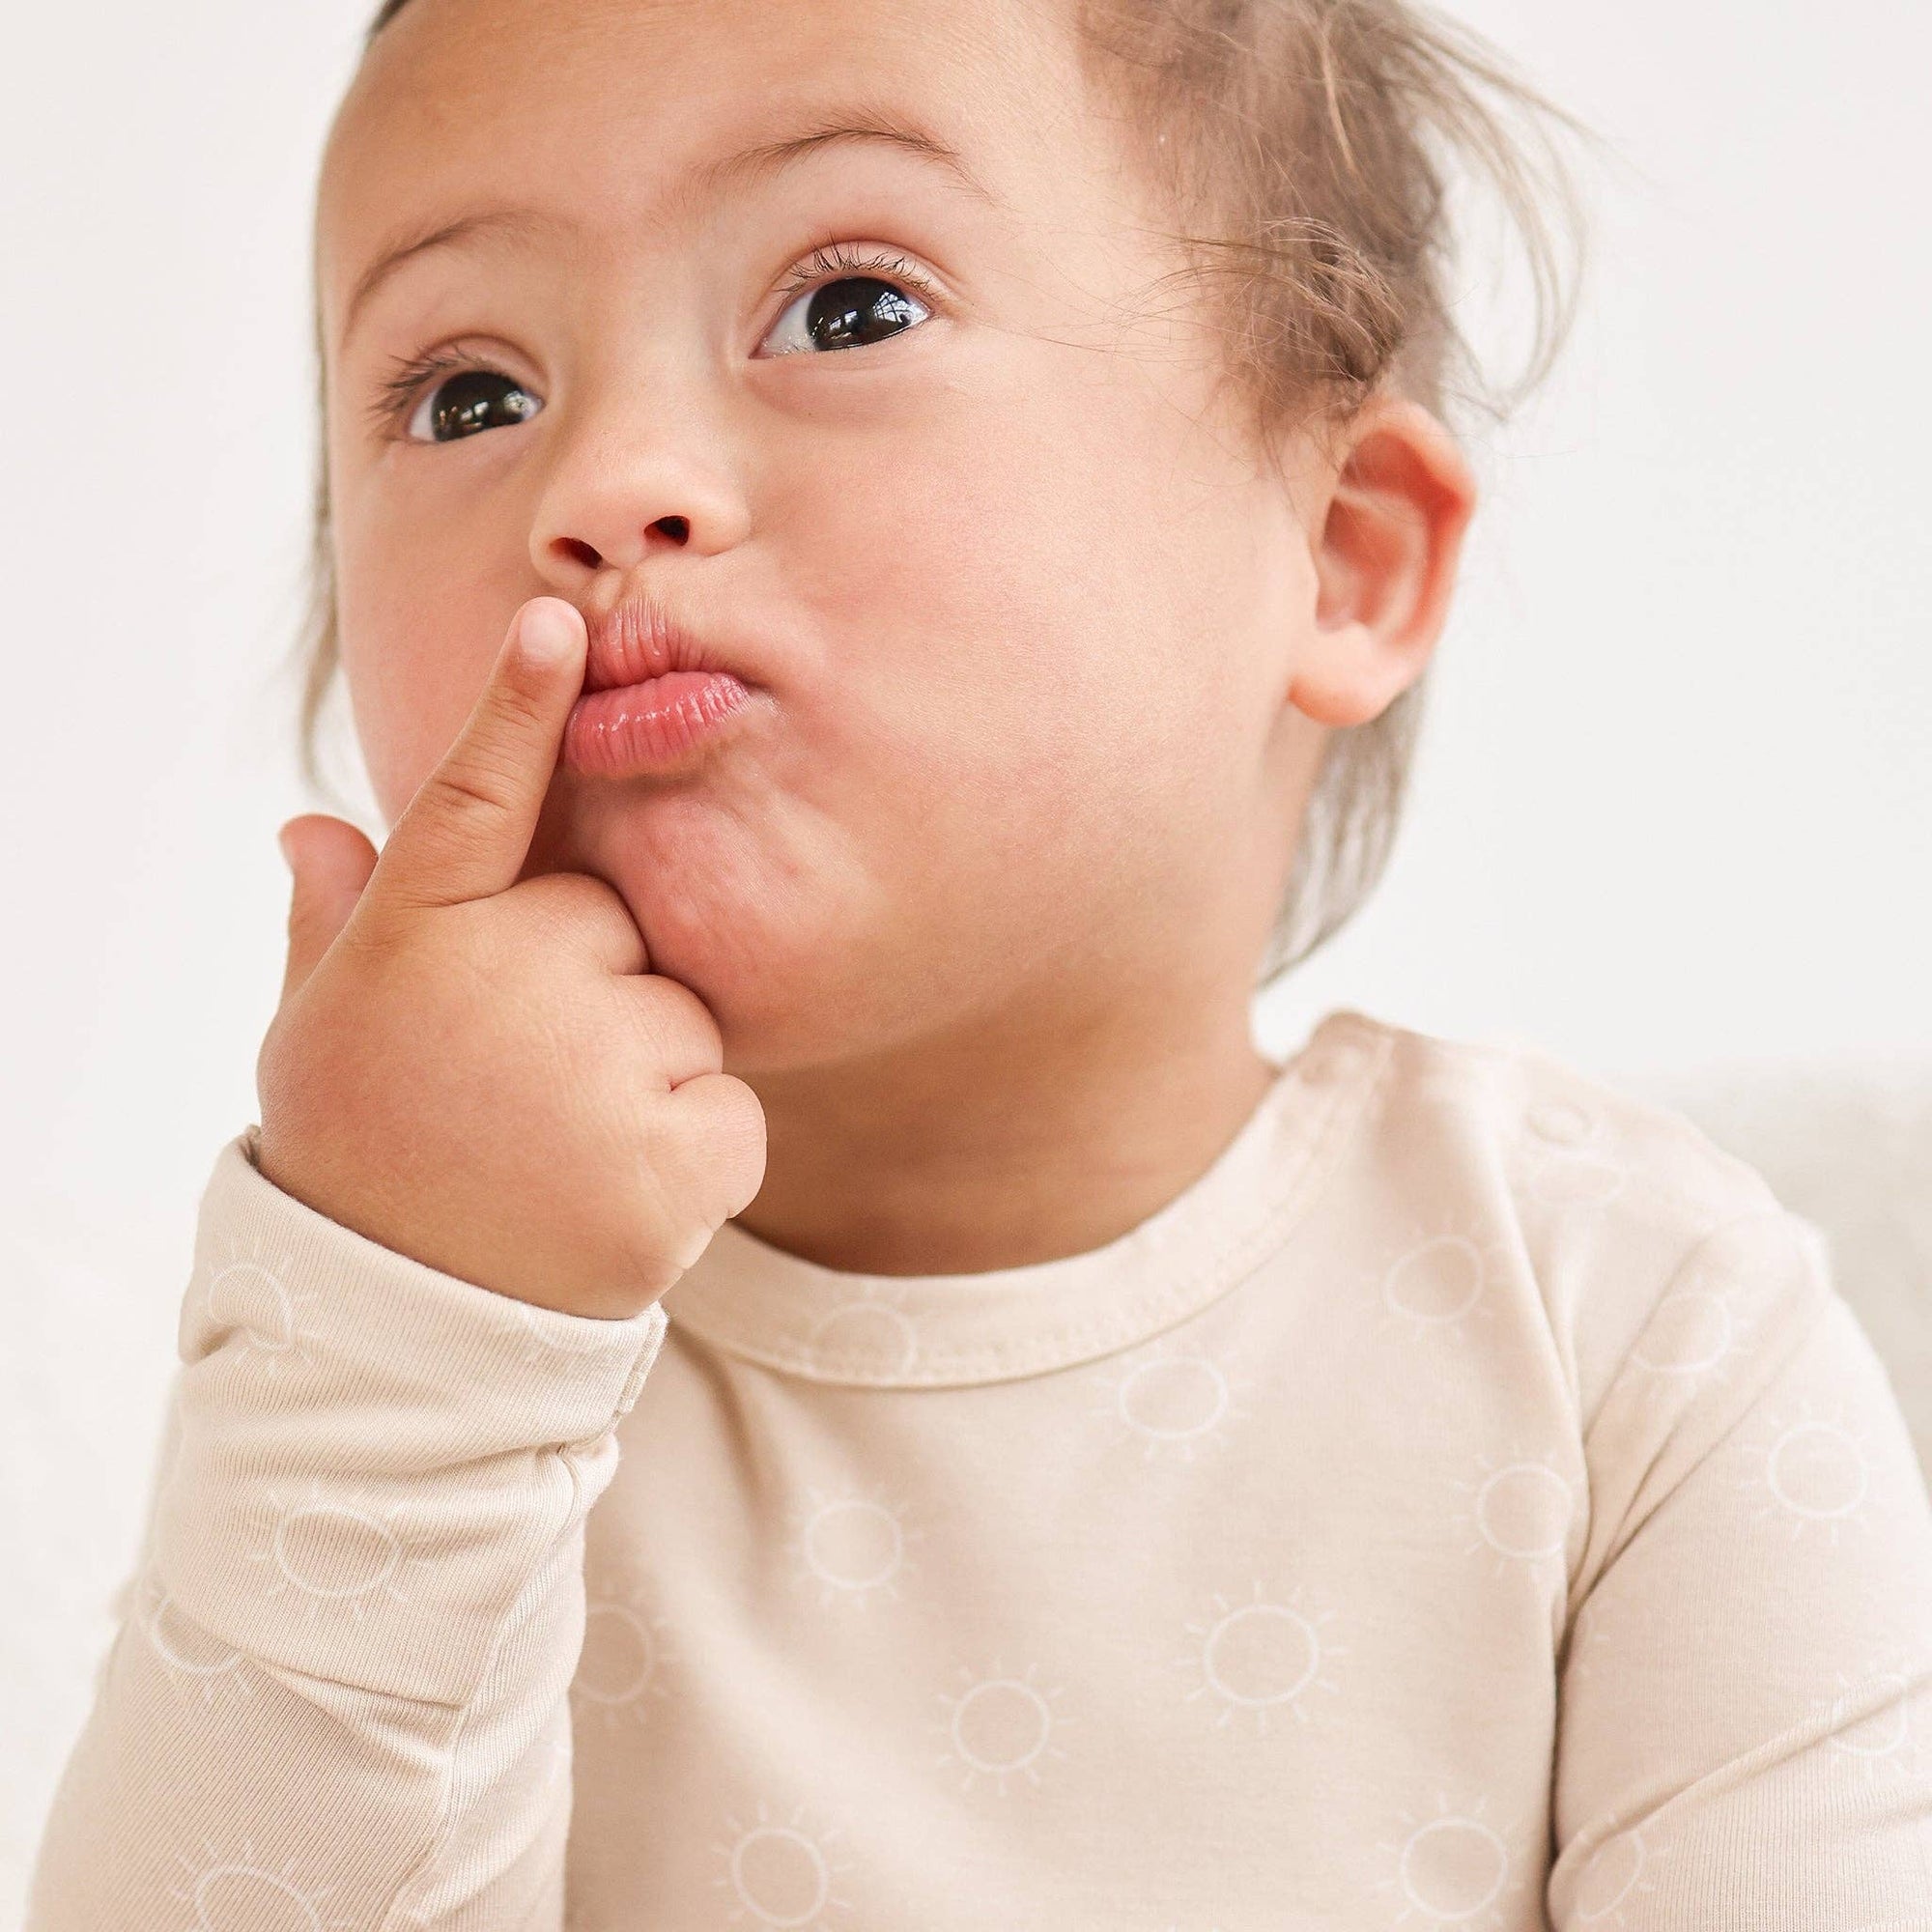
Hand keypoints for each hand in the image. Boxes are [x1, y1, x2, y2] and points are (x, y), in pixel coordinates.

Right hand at [255, 597, 766, 1319]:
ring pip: (682, 1024)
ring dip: (646, 1085)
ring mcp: (594, 1063)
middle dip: (595, 996)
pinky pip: (732, 1113)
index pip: (474, 795)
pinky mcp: (675, 1150)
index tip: (559, 619)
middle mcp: (507, 979)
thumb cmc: (367, 1161)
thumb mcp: (323, 1038)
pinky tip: (618, 1203)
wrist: (404, 1331)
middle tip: (519, 1092)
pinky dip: (699, 1157)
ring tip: (558, 1160)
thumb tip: (313, 829)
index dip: (515, 705)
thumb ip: (333, 928)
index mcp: (418, 938)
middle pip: (617, 928)